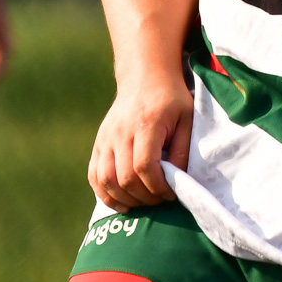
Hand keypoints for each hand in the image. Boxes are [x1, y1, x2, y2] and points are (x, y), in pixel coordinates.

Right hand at [89, 68, 193, 211]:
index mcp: (146, 123)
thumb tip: (177, 182)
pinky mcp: (99, 143)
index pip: (145, 165)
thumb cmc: (171, 101)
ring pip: (106, 179)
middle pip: (124, 177)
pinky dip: (105, 194)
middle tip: (160, 200)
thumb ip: (182, 151)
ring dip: (125, 199)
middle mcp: (121, 131)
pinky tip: (121, 203)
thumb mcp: (187, 120)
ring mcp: (106, 137)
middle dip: (144, 196)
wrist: (145, 78)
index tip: (171, 194)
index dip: (157, 187)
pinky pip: (94, 175)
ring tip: (143, 203)